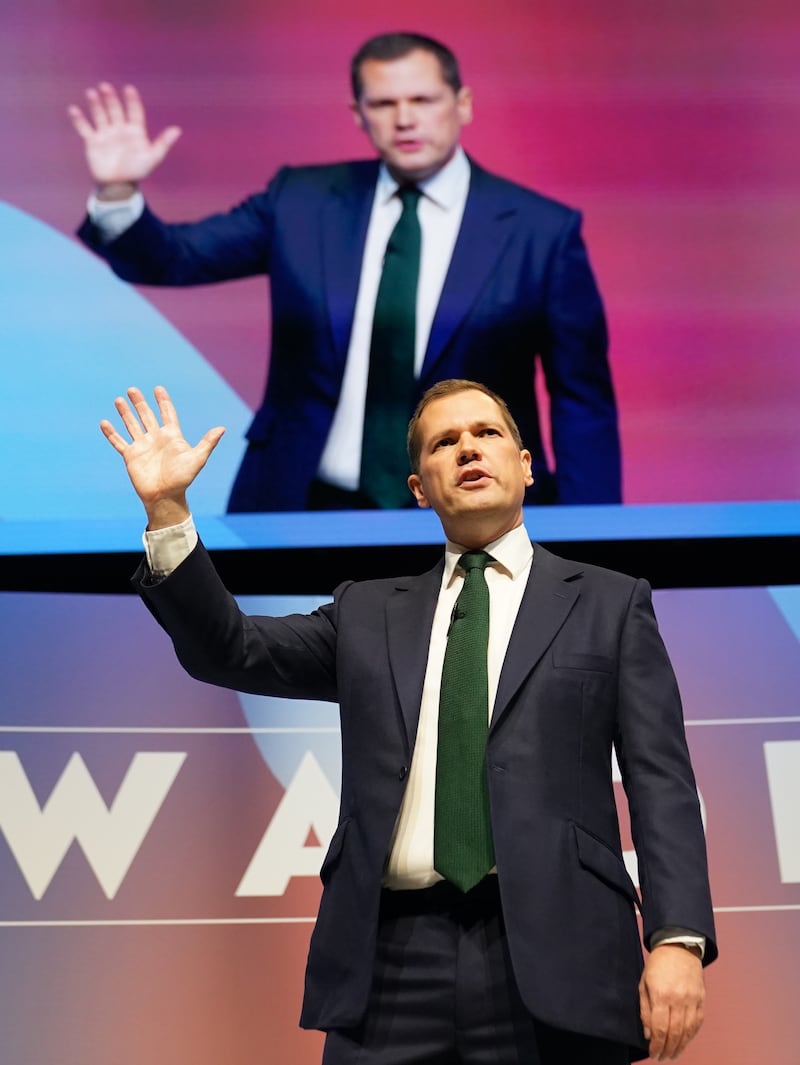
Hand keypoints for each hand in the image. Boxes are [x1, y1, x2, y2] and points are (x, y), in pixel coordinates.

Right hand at [68, 83, 181, 195]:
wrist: (118, 187)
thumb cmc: (137, 172)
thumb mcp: (152, 158)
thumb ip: (163, 144)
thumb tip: (177, 129)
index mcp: (134, 131)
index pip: (134, 111)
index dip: (132, 100)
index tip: (128, 89)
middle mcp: (119, 128)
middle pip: (114, 109)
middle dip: (110, 98)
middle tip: (105, 87)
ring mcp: (105, 133)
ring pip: (99, 114)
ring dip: (95, 104)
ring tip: (91, 93)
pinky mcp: (92, 141)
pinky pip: (84, 128)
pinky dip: (78, 119)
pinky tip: (74, 110)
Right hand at [100, 386, 224, 528]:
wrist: (165, 496)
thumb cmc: (183, 479)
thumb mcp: (197, 459)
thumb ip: (207, 443)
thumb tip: (222, 428)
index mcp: (172, 437)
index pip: (167, 414)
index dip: (163, 402)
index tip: (158, 389)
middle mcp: (156, 439)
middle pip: (146, 416)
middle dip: (140, 403)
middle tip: (133, 389)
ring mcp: (143, 446)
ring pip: (132, 425)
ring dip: (125, 413)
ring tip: (118, 400)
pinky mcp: (131, 456)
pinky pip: (119, 442)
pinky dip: (111, 433)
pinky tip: (104, 422)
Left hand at [639, 944, 704, 1060]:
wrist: (679, 947)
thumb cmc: (657, 965)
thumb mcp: (643, 984)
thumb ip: (645, 1010)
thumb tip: (648, 1034)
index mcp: (661, 995)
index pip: (659, 1028)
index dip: (656, 1045)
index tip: (654, 1054)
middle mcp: (678, 999)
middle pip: (674, 1033)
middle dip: (668, 1049)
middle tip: (662, 1058)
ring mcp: (692, 1000)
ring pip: (688, 1031)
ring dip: (680, 1047)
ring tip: (672, 1055)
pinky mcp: (701, 1000)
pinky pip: (697, 1023)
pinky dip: (691, 1036)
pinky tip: (684, 1042)